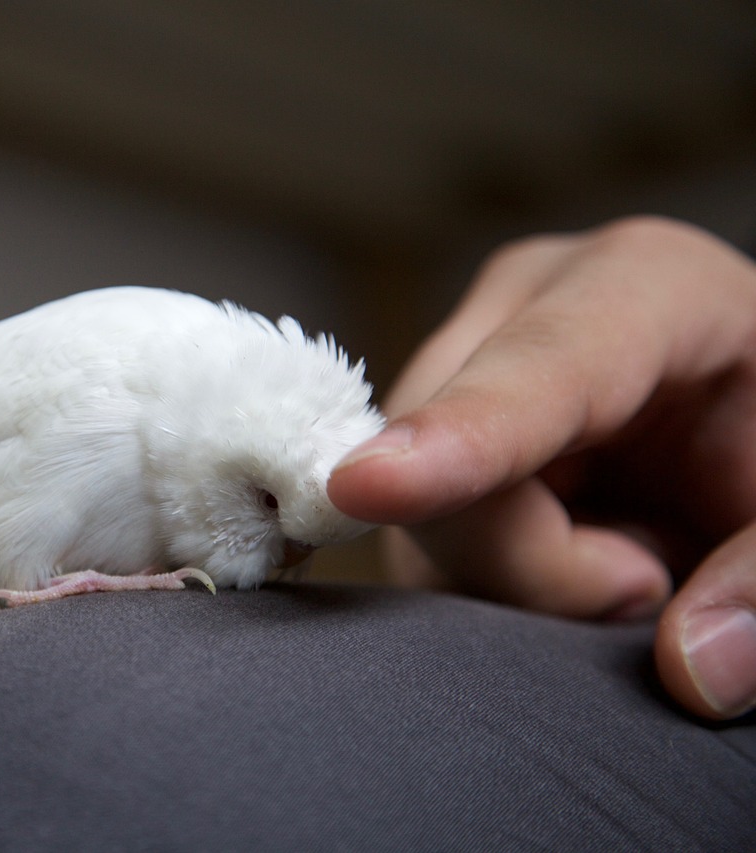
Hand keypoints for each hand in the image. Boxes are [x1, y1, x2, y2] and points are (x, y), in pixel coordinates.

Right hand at [328, 216, 755, 719]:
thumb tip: (693, 668)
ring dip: (519, 586)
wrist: (743, 421)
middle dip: (535, 568)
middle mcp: (526, 311)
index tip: (369, 489)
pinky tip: (571, 558)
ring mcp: (465, 369)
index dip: (460, 435)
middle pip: (446, 460)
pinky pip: (420, 544)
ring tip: (626, 560)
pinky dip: (495, 586)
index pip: (541, 367)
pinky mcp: (431, 434)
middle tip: (649, 582)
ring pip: (418, 520)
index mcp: (643, 286)